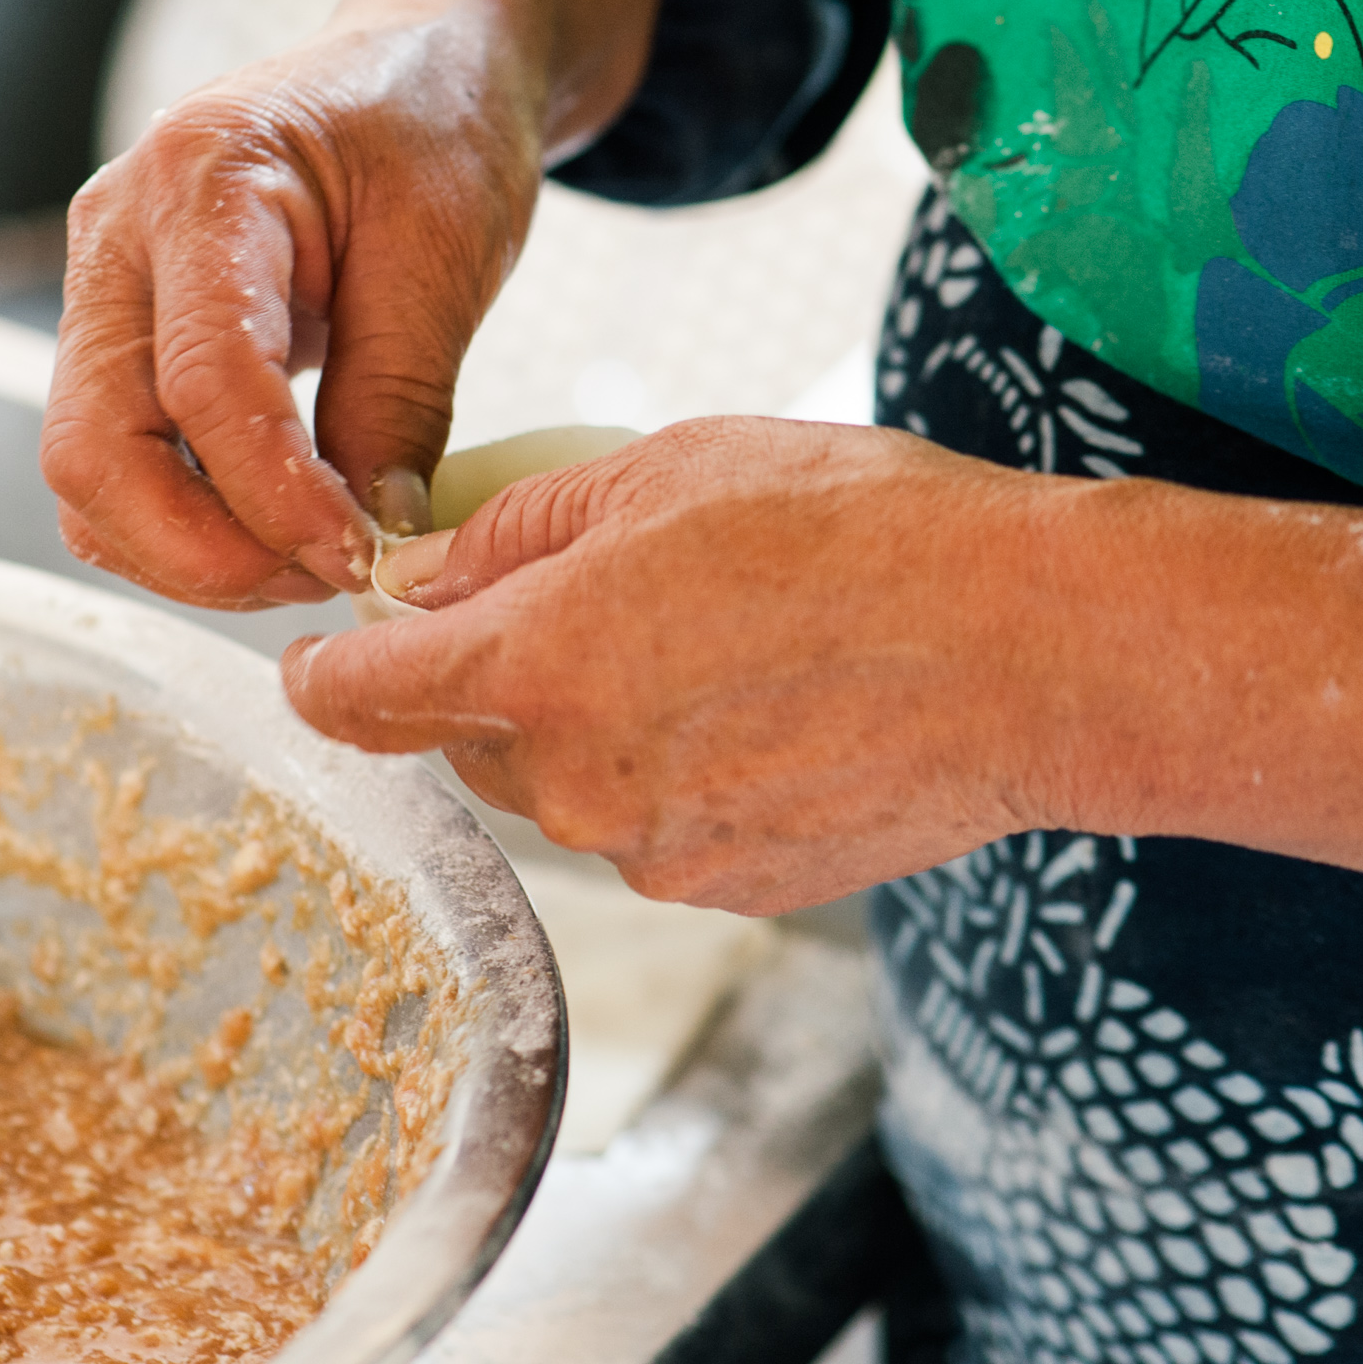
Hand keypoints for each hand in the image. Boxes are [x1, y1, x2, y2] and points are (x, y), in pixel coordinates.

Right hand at [40, 0, 656, 608]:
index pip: (202, 379)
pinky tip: (272, 532)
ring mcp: (102, 286)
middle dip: (202, 550)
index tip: (356, 555)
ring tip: (308, 560)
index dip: (273, 495)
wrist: (418, 60)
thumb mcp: (447, 252)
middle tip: (321, 578)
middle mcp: (119, 232)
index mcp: (205, 180)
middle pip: (94, 448)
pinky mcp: (119, 334)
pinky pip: (114, 461)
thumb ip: (398, 405)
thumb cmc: (435, 122)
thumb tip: (366, 544)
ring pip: (86, 474)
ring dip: (186, 553)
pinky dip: (178, 524)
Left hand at [281, 418, 1362, 918]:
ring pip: (567, 790)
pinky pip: (655, 831)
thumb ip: (513, 533)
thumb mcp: (661, 472)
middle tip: (604, 598)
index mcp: (534, 667)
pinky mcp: (731, 890)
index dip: (328, 674)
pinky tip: (768, 712)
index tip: (330, 654)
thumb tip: (417, 578)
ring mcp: (656, 853)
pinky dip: (678, 777)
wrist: (1034, 652)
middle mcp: (576, 783)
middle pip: (469, 745)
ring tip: (716, 649)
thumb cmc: (856, 532)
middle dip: (499, 680)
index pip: (358, 703)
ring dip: (595, 729)